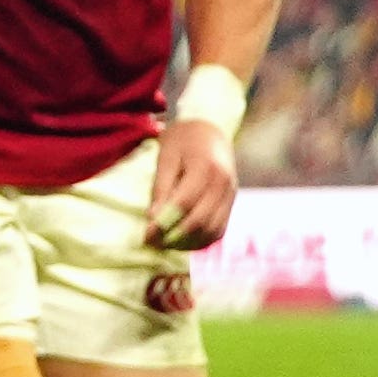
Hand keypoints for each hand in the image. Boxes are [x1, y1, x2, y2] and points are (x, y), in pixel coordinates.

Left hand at [148, 118, 239, 250]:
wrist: (209, 132)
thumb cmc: (182, 141)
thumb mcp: (166, 157)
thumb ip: (161, 188)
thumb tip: (153, 220)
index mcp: (206, 167)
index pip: (185, 203)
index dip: (164, 222)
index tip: (146, 235)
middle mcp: (224, 183)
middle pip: (201, 221)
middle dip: (175, 237)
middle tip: (153, 243)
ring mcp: (231, 195)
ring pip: (212, 230)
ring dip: (188, 243)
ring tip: (164, 244)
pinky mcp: (231, 204)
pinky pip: (219, 231)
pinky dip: (200, 241)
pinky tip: (181, 242)